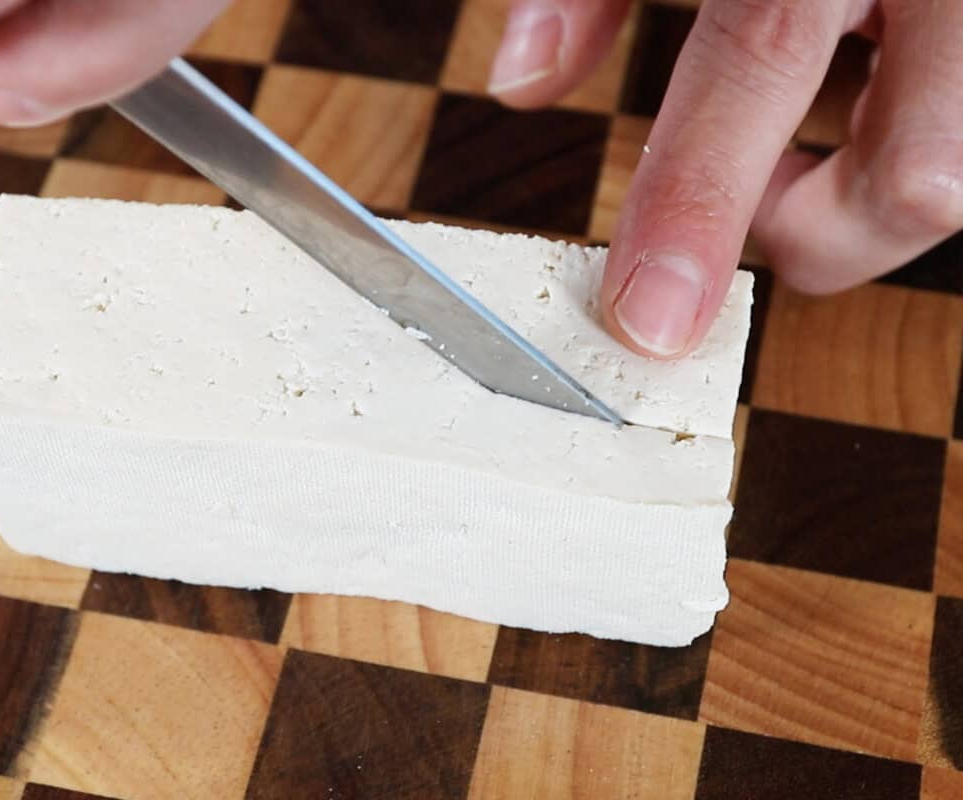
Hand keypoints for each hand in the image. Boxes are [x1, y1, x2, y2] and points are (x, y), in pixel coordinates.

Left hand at [490, 0, 962, 357]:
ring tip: (829, 116)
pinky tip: (881, 72)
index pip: (753, 64)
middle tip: (762, 200)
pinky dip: (915, 129)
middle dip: (820, 233)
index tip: (652, 320)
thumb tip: (517, 82)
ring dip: (873, 185)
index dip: (696, 203)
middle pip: (921, 180)